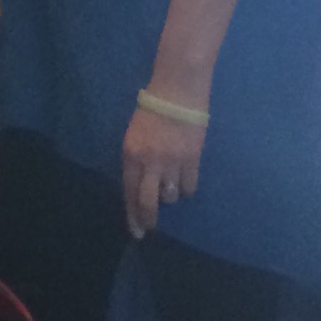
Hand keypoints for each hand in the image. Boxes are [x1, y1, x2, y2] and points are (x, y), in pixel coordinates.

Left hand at [122, 98, 205, 240]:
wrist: (177, 90)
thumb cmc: (152, 110)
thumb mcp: (134, 135)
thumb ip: (135, 161)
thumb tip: (141, 186)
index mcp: (131, 154)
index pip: (129, 192)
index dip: (132, 215)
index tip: (136, 230)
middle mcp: (150, 162)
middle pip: (148, 201)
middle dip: (149, 219)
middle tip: (151, 228)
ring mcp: (172, 161)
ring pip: (170, 196)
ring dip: (170, 197)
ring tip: (170, 187)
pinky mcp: (191, 159)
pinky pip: (189, 187)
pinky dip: (185, 189)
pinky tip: (184, 184)